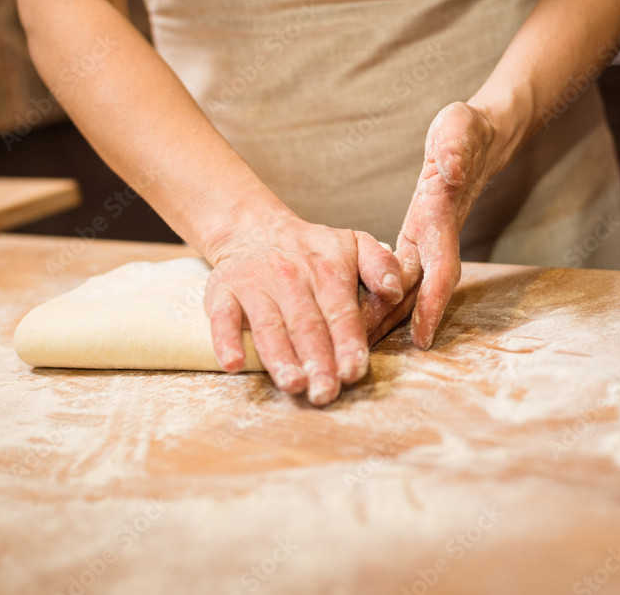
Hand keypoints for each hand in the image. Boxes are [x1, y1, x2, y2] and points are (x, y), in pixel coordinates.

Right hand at [203, 211, 403, 405]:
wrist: (253, 227)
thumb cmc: (311, 248)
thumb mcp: (354, 242)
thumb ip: (381, 264)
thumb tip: (396, 291)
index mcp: (327, 271)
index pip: (340, 312)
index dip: (347, 342)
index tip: (354, 370)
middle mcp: (291, 279)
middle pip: (306, 326)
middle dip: (317, 361)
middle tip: (326, 392)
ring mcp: (255, 286)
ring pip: (268, 326)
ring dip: (279, 357)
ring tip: (293, 385)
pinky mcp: (223, 292)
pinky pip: (222, 317)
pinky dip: (225, 340)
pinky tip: (232, 364)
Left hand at [364, 101, 519, 348]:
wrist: (481, 138)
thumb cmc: (467, 131)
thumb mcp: (459, 128)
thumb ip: (455, 149)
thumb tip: (450, 170)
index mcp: (443, 216)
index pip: (441, 269)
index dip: (432, 303)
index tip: (423, 335)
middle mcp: (438, 235)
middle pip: (420, 289)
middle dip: (397, 322)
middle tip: (367, 352)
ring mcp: (430, 239)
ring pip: (409, 287)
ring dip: (387, 314)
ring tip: (358, 345)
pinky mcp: (419, 237)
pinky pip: (402, 274)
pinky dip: (385, 295)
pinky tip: (362, 312)